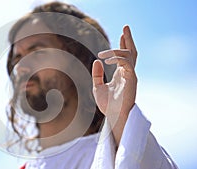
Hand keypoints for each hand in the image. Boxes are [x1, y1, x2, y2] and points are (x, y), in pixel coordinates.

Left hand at [92, 25, 137, 144]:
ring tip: (107, 50)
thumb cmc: (107, 104)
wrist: (113, 116)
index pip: (124, 56)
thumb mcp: (97, 86)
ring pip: (130, 55)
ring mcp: (131, 75)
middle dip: (129, 39)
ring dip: (120, 48)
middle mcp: (128, 73)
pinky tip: (106, 59)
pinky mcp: (132, 79)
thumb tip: (97, 60)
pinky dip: (117, 58)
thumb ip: (97, 74)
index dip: (123, 45)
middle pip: (132, 52)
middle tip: (125, 27)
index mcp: (121, 74)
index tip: (121, 35)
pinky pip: (127, 63)